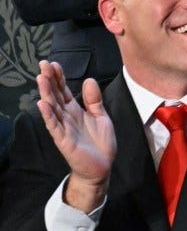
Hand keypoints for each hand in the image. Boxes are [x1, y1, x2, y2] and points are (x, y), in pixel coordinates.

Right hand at [36, 61, 115, 211]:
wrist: (102, 167)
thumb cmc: (100, 143)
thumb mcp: (101, 116)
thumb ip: (94, 100)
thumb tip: (89, 80)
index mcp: (76, 110)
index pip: (64, 90)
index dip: (59, 77)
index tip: (53, 63)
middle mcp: (67, 117)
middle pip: (55, 95)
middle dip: (49, 80)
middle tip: (43, 64)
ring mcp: (63, 128)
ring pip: (52, 108)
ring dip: (46, 93)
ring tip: (41, 78)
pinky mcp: (64, 140)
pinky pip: (54, 126)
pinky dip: (48, 115)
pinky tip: (42, 104)